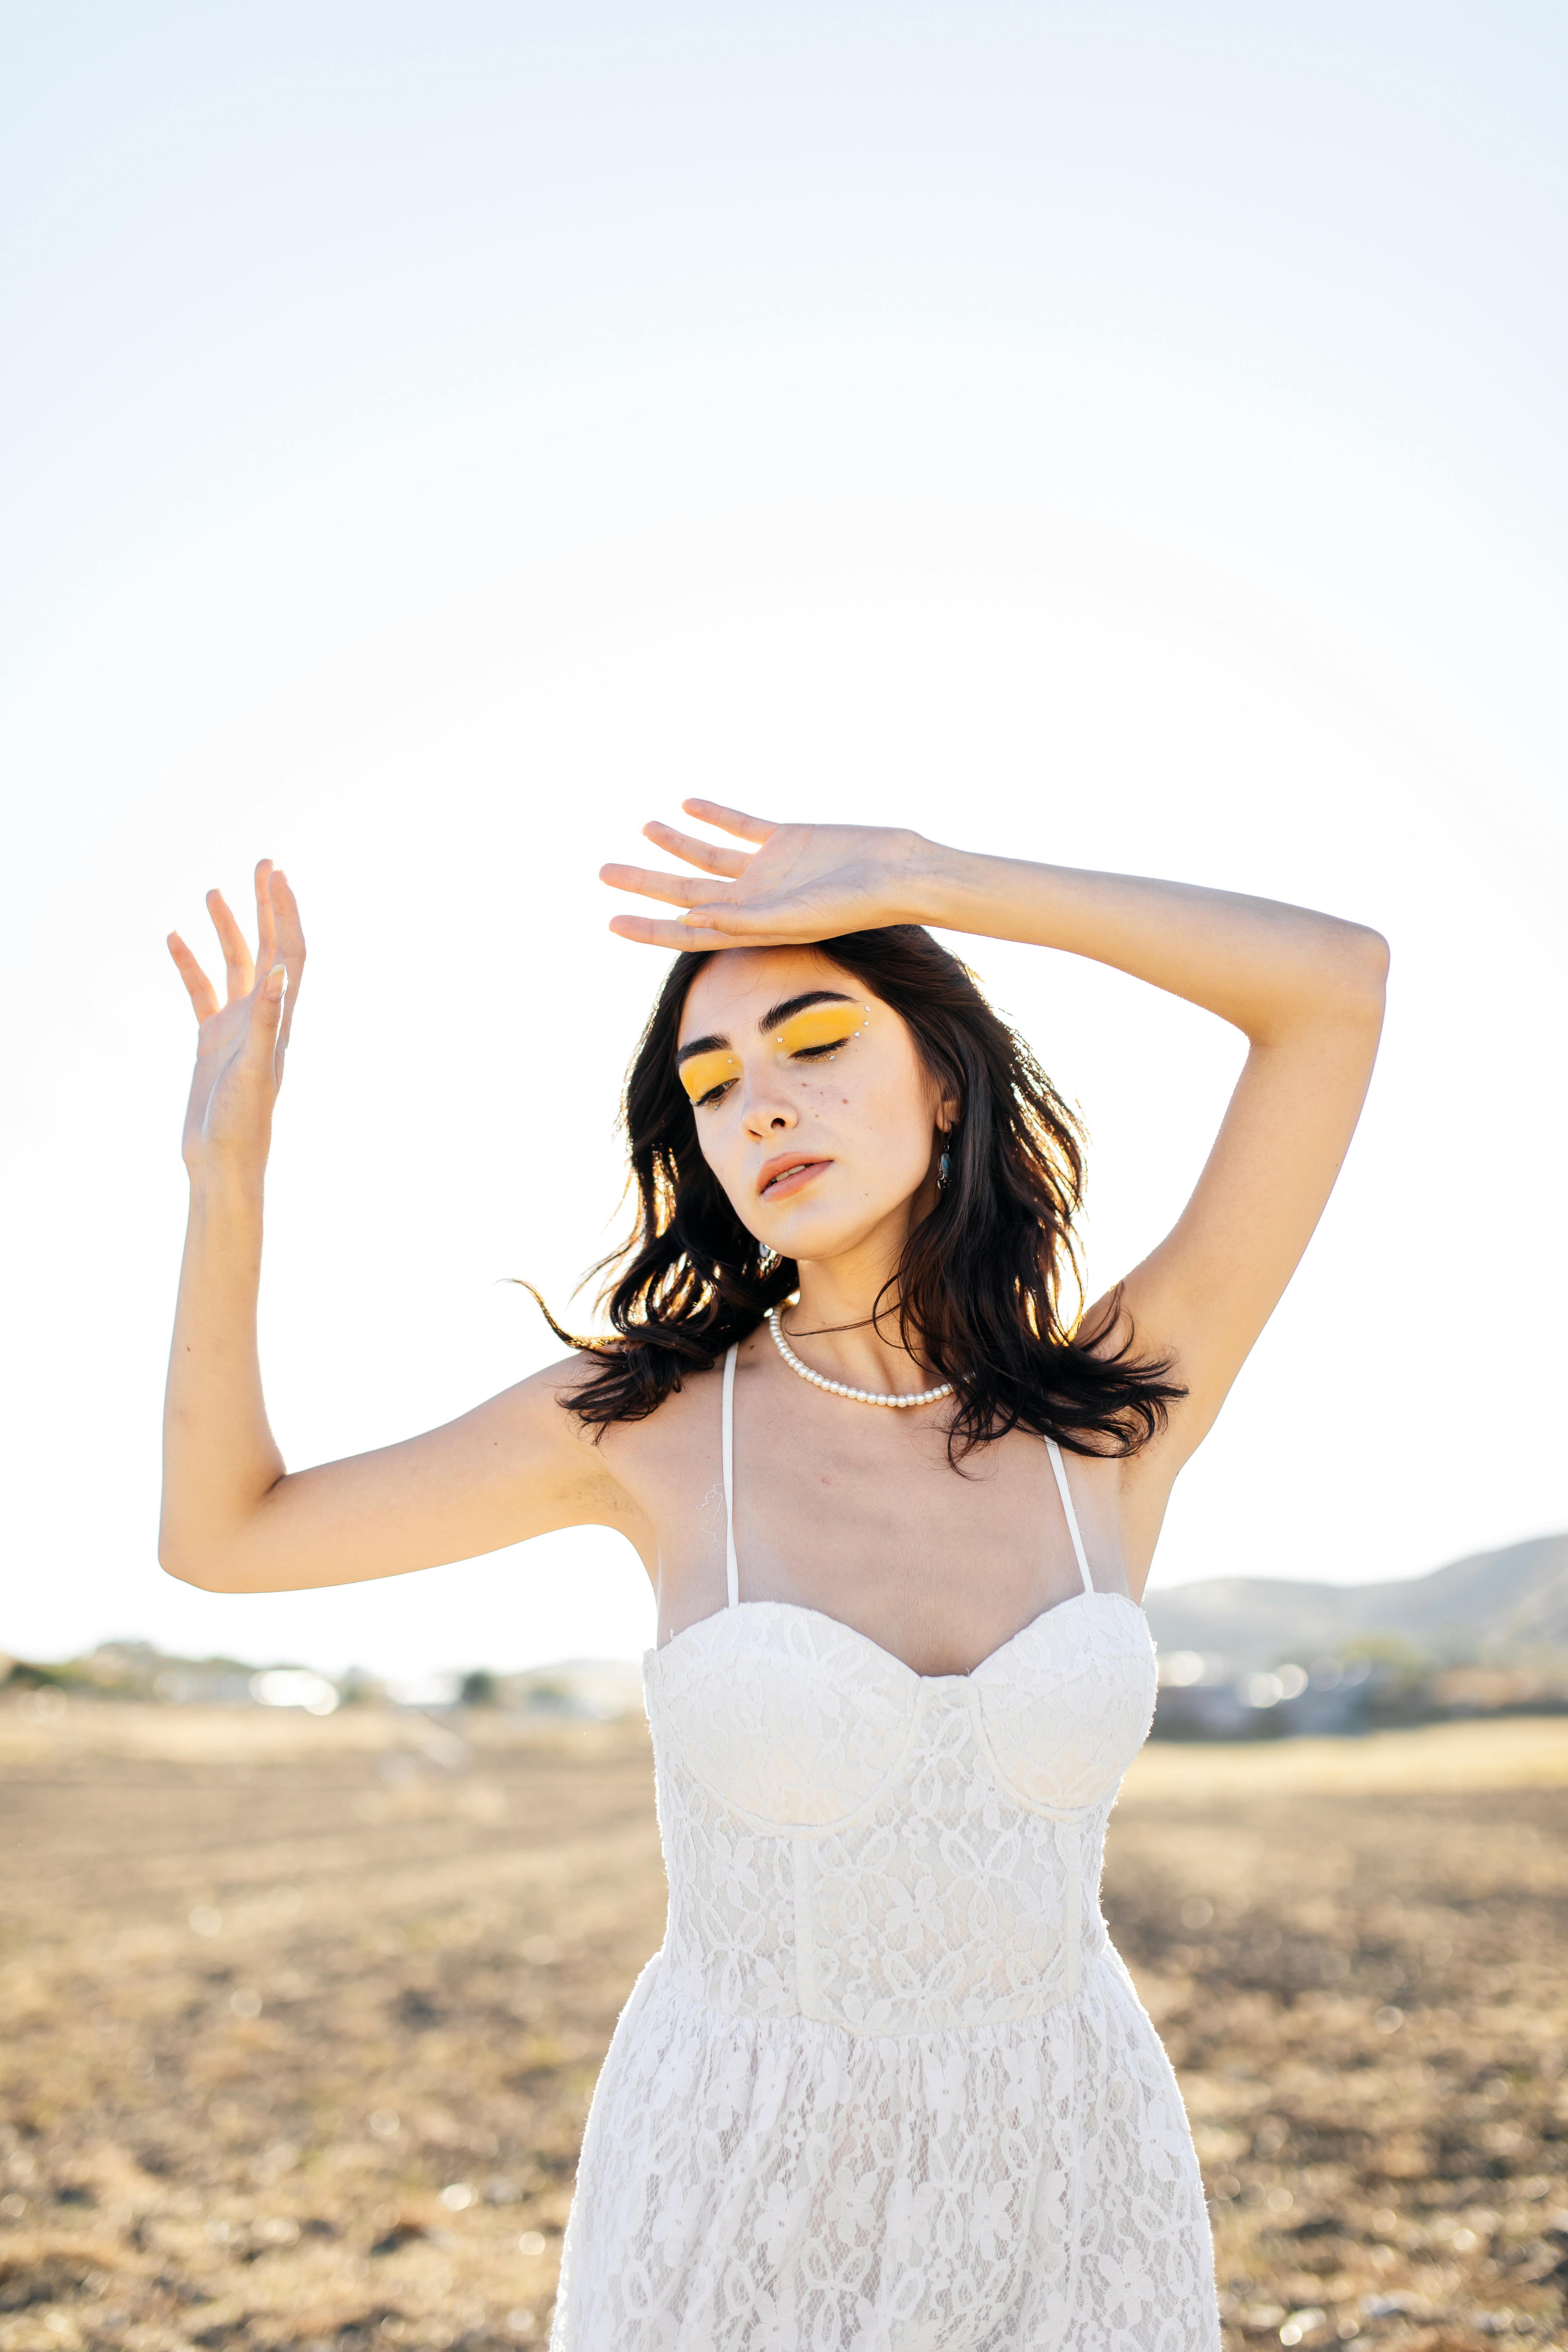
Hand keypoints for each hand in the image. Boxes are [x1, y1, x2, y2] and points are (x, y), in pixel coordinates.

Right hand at [167, 862, 305, 1174]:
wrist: (223, 1158)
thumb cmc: (245, 1122)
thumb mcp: (257, 1068)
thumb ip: (269, 1021)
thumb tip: (281, 973)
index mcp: (282, 1018)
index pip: (291, 952)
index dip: (287, 912)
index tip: (278, 876)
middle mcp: (264, 1015)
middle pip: (269, 947)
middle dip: (265, 906)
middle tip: (261, 863)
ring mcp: (237, 1025)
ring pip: (234, 963)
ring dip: (227, 928)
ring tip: (212, 891)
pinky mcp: (212, 1039)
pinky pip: (202, 991)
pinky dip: (190, 965)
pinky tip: (174, 939)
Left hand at [600, 801, 931, 949]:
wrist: (898, 874)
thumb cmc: (853, 906)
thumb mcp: (794, 919)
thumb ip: (743, 920)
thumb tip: (689, 918)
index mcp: (750, 926)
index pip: (686, 930)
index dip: (648, 928)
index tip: (610, 921)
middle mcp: (753, 899)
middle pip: (685, 891)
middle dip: (644, 882)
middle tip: (603, 872)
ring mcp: (768, 868)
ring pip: (707, 855)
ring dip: (675, 842)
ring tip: (644, 827)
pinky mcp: (785, 838)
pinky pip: (739, 825)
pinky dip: (714, 814)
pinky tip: (687, 803)